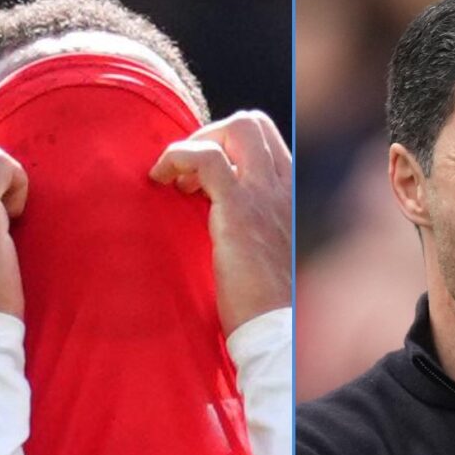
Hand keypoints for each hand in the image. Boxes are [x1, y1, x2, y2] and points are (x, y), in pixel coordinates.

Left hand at [150, 110, 291, 335]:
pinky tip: (160, 180)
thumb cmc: (269, 306)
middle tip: (188, 174)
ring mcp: (266, 195)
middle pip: (252, 124)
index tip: (203, 182)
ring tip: (175, 180)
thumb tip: (225, 223)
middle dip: (211, 136)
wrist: (277, 330)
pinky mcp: (240, 209)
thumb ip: (258, 230)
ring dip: (196, 143)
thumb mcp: (272, 256)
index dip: (228, 149)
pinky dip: (177, 157)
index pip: (267, 142)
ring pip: (236, 128)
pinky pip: (205, 157)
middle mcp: (286, 188)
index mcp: (295, 198)